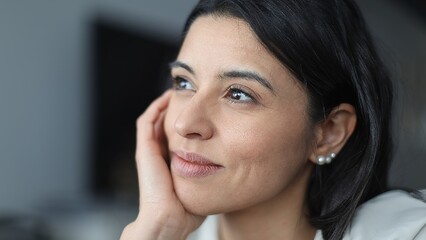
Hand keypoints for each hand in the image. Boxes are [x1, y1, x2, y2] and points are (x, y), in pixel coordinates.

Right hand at [120, 90, 204, 239]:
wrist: (171, 219)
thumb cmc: (189, 209)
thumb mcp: (204, 186)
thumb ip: (212, 176)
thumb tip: (233, 169)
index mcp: (171, 161)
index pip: (177, 134)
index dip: (187, 121)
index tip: (202, 109)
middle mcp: (159, 153)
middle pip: (165, 124)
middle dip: (177, 108)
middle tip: (189, 94)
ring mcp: (149, 151)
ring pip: (154, 119)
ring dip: (166, 104)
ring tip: (179, 91)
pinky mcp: (144, 149)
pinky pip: (147, 122)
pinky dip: (156, 108)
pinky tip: (169, 97)